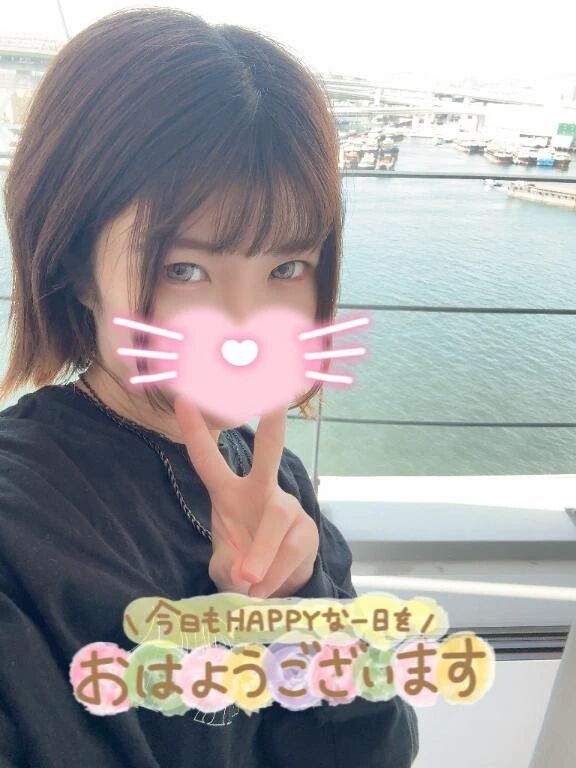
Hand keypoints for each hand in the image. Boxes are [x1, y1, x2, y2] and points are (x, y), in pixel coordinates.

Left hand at [173, 397, 319, 598]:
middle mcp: (260, 491)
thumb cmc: (242, 564)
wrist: (278, 586)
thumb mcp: (223, 567)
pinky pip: (291, 551)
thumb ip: (228, 567)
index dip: (196, 432)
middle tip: (276, 400)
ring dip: (262, 554)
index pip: (208, 460)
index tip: (183, 399)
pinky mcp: (307, 531)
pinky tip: (262, 591)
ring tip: (248, 583)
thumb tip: (246, 574)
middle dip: (272, 426)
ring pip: (278, 519)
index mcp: (228, 493)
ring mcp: (287, 508)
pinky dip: (273, 574)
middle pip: (269, 454)